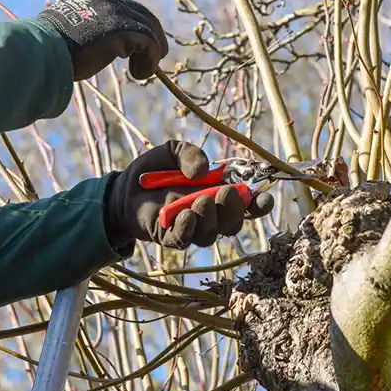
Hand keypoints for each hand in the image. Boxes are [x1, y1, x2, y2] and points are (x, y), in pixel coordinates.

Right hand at [37, 0, 168, 80]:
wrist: (42, 50)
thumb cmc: (46, 50)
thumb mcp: (67, 37)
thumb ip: (82, 35)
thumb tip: (86, 52)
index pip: (123, 7)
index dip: (135, 26)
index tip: (136, 46)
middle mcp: (106, 0)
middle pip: (142, 15)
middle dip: (152, 36)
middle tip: (153, 57)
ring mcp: (117, 13)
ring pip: (149, 30)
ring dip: (151, 54)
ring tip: (143, 71)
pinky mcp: (125, 30)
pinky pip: (151, 44)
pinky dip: (150, 61)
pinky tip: (139, 74)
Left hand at [104, 141, 274, 250]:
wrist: (125, 187)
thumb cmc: (156, 170)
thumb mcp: (174, 151)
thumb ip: (190, 154)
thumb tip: (204, 171)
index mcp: (220, 194)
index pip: (248, 205)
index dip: (260, 205)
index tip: (265, 199)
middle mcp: (211, 216)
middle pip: (233, 223)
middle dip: (233, 209)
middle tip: (225, 192)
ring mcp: (192, 229)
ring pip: (210, 234)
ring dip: (209, 218)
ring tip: (201, 201)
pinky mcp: (170, 237)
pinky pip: (183, 239)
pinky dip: (187, 228)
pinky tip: (186, 215)